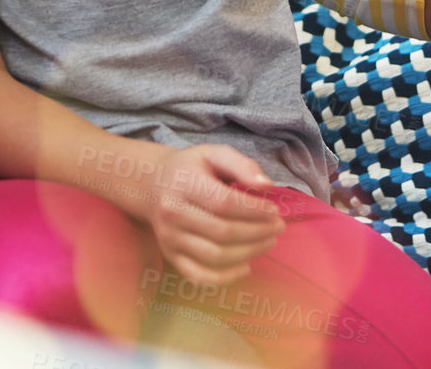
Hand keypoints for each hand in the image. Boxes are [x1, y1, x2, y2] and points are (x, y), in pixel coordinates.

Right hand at [129, 144, 285, 285]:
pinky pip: (198, 275)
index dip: (254, 210)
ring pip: (214, 255)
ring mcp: (170, 238)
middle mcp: (173, 213)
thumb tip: (267, 185)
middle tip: (278, 227)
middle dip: (257, 232)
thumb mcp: (213, 153)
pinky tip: (246, 267)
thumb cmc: (190, 168)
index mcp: (185, 184)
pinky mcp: (170, 255)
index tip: (275, 210)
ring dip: (248, 252)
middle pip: (222, 232)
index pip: (224, 203)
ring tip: (269, 242)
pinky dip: (224, 277)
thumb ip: (241, 165)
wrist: (152, 184)